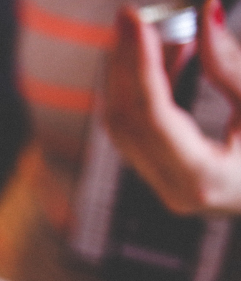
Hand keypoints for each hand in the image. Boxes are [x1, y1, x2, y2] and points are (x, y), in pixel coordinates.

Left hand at [104, 0, 240, 214]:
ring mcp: (166, 187)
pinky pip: (138, 130)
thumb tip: (205, 12)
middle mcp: (176, 188)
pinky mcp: (166, 177)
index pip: (154, 116)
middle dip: (125, 64)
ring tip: (148, 29)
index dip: (141, 65)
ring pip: (125, 125)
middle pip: (128, 119)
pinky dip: (143, 91)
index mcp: (205, 177)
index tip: (137, 23)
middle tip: (129, 17)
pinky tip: (166, 54)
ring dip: (129, 74)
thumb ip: (232, 65)